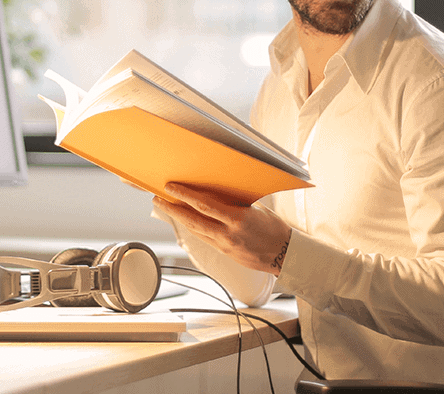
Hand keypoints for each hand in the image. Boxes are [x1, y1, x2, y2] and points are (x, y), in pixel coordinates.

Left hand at [153, 182, 292, 275]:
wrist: (286, 255)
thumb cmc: (274, 228)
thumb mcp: (256, 209)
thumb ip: (234, 202)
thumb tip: (216, 191)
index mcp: (238, 219)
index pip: (204, 205)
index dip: (185, 195)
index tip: (171, 187)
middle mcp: (228, 234)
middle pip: (192, 220)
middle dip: (172, 208)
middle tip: (158, 198)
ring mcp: (225, 245)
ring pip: (195, 230)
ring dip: (178, 218)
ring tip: (166, 206)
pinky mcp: (224, 253)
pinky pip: (203, 238)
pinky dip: (192, 227)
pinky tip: (184, 219)